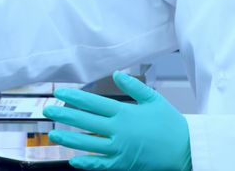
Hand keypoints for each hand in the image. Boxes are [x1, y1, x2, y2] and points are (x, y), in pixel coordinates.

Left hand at [45, 71, 191, 170]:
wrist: (187, 149)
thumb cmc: (171, 124)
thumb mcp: (153, 100)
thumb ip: (133, 86)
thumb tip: (116, 74)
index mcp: (125, 113)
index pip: (93, 103)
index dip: (74, 98)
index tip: (59, 93)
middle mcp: (119, 130)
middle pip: (86, 121)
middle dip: (65, 115)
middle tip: (47, 110)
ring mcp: (120, 149)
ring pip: (88, 144)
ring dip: (69, 139)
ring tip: (53, 134)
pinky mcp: (124, 164)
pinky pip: (101, 164)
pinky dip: (87, 163)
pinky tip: (74, 160)